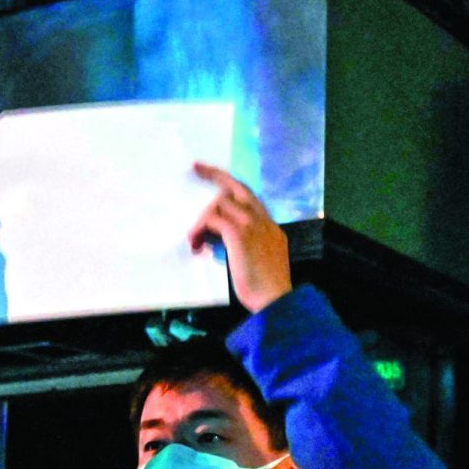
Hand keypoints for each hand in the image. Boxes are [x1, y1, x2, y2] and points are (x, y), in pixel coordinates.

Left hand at [188, 164, 291, 312]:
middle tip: (196, 169)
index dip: (230, 184)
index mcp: (270, 227)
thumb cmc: (266, 289)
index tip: (213, 175)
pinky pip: (211, 219)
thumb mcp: (259, 259)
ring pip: (219, 203)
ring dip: (201, 220)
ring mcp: (252, 225)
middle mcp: (263, 221)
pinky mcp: (239, 233)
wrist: (275, 299)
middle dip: (215, 175)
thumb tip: (213, 239)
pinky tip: (195, 244)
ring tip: (193, 239)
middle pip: (236, 187)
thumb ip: (242, 244)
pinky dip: (198, 229)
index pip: (249, 197)